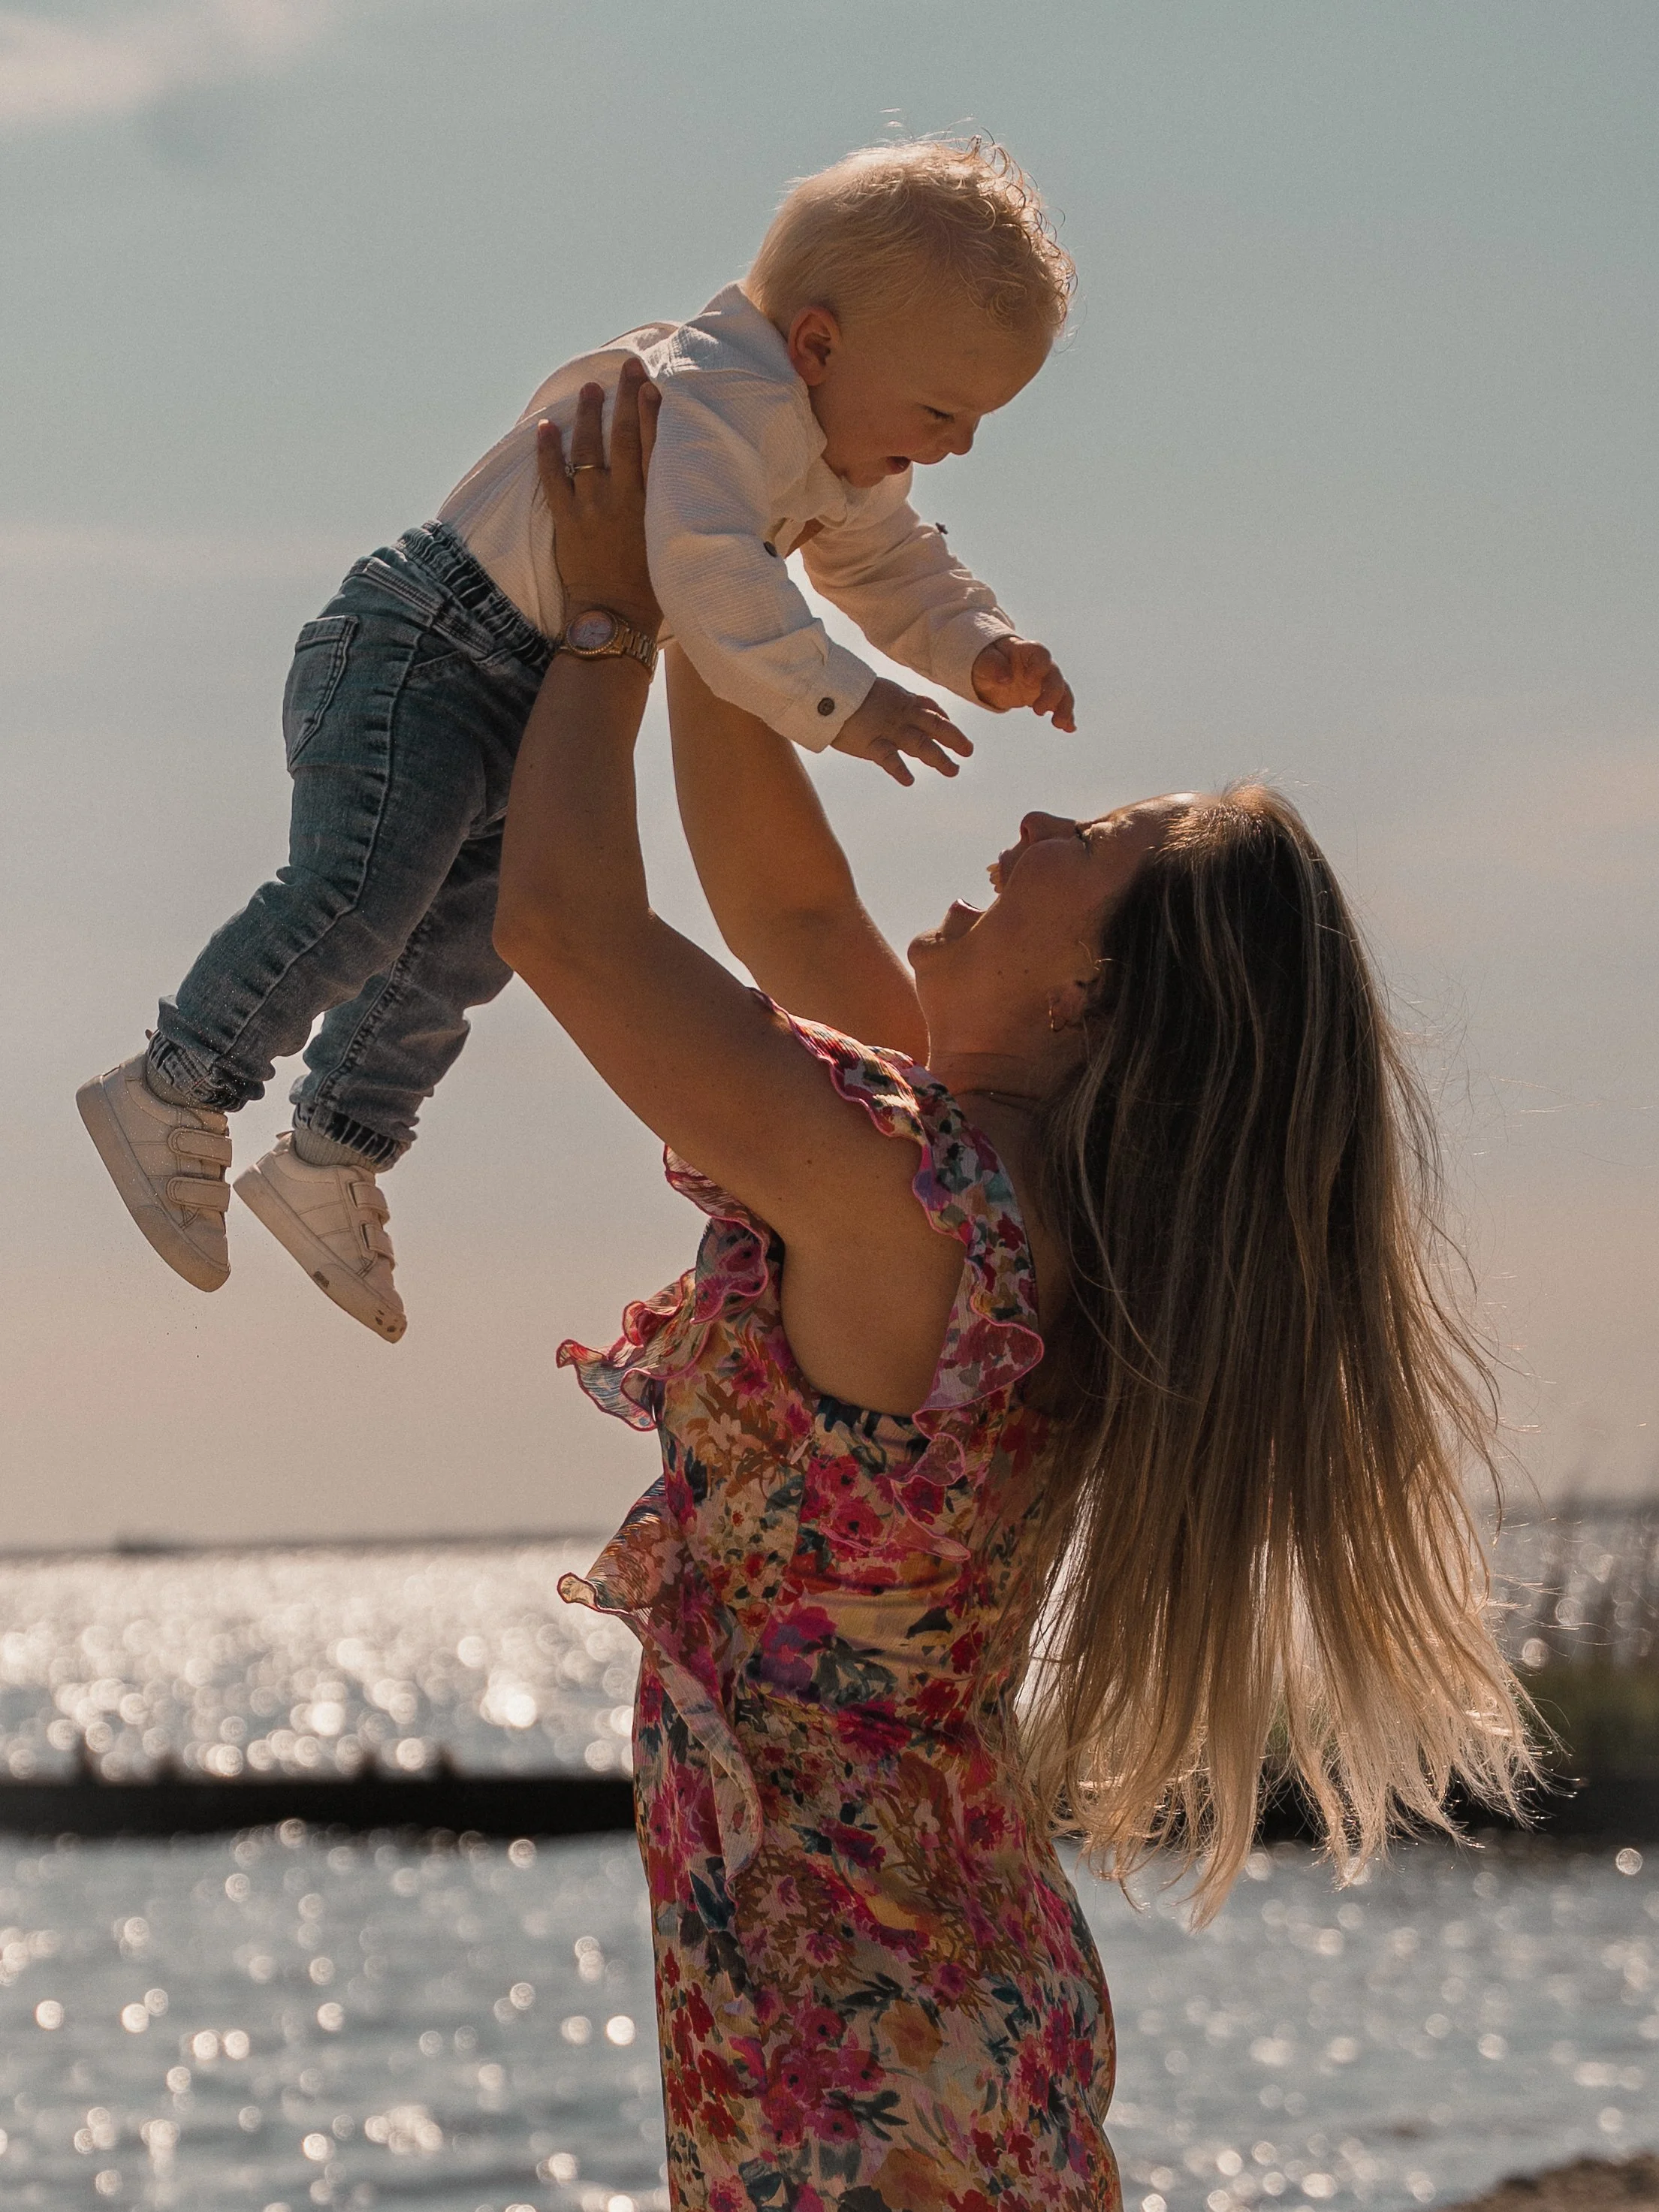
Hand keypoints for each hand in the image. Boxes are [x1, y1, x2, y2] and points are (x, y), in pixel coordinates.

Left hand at [536, 357, 662, 638]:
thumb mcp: (677, 547)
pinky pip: (552, 476)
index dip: (654, 413)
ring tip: (590, 389)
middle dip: (626, 398)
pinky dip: (546, 451)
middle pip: (624, 436)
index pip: (655, 447)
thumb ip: (684, 518)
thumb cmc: (653, 591)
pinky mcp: (566, 519)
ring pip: (588, 448)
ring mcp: (592, 506)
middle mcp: (624, 498)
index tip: (654, 385)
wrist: (615, 619)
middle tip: (628, 367)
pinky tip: (544, 427)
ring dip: (588, 415)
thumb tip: (707, 509)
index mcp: (655, 504)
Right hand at [831, 678, 973, 787]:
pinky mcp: (870, 742)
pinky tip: (909, 781)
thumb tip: (895, 707)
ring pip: (920, 743)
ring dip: (938, 758)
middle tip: (968, 752)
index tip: (950, 723)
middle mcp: (899, 714)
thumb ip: (889, 701)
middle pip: (934, 725)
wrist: (824, 690)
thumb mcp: (874, 690)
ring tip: (952, 771)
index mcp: (899, 700)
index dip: (942, 716)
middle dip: (953, 738)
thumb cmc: (844, 692)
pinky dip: (899, 770)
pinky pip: (888, 758)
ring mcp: (888, 729)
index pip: (928, 706)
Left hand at [971, 635, 1075, 731]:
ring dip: (1064, 708)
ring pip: (1062, 692)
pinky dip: (1066, 716)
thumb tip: (1006, 678)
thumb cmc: (989, 661)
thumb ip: (994, 666)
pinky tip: (1069, 728)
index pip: (1040, 655)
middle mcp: (1042, 666)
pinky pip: (1060, 706)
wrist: (993, 671)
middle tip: (1038, 711)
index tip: (1029, 681)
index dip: (1039, 667)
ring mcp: (1046, 682)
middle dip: (1051, 694)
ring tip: (1059, 724)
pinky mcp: (1047, 697)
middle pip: (1055, 676)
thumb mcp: (985, 662)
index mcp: (1028, 652)